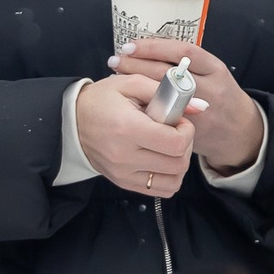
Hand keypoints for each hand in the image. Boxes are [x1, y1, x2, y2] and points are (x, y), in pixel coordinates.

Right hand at [74, 75, 194, 197]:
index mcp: (128, 128)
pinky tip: (161, 159)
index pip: (176, 143)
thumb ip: (168, 92)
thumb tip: (201, 106)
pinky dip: (169, 176)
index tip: (179, 120)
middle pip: (179, 163)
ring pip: (174, 180)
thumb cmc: (102, 99)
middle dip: (186, 145)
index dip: (186, 130)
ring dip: (180, 163)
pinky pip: (161, 190)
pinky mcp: (123, 183)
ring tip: (169, 146)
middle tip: (175, 131)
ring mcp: (124, 173)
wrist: (72, 122)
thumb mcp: (131, 84)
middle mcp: (125, 156)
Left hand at [113, 40, 264, 174]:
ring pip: (164, 97)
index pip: (182, 52)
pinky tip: (131, 101)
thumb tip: (148, 49)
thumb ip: (187, 64)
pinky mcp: (193, 132)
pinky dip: (146, 108)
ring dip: (137, 86)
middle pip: (168, 73)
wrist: (239, 131)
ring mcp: (202, 113)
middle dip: (138, 65)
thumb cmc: (219, 96)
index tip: (131, 45)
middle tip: (116, 60)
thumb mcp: (212, 73)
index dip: (154, 47)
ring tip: (118, 77)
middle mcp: (210, 89)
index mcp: (215, 69)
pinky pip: (165, 119)